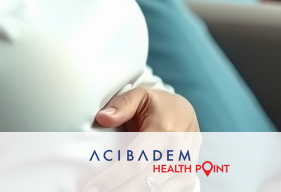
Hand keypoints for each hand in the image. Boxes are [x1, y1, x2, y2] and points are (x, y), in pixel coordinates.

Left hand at [85, 90, 201, 191]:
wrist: (186, 113)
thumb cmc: (158, 106)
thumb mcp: (140, 96)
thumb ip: (121, 105)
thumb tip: (102, 117)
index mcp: (164, 131)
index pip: (136, 161)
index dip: (113, 177)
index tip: (92, 187)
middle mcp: (178, 152)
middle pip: (144, 182)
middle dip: (117, 190)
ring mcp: (185, 168)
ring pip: (154, 191)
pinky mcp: (187, 179)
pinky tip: (127, 190)